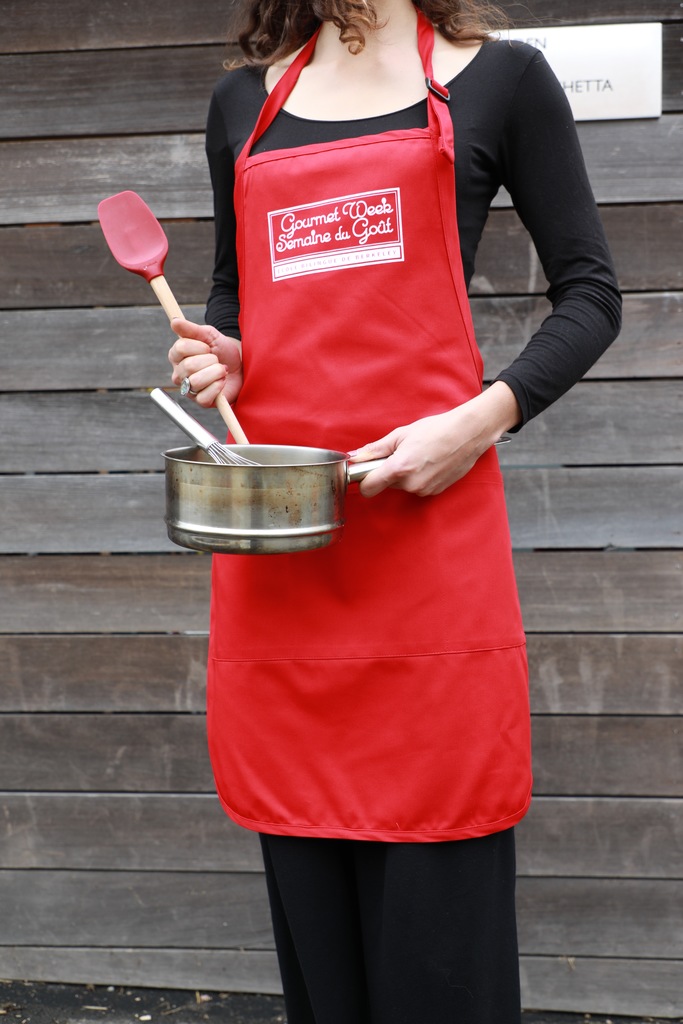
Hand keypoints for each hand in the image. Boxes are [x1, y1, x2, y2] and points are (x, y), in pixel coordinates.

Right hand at [168, 317, 242, 407]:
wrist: (240, 366)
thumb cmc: (222, 350)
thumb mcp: (209, 335)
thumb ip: (191, 329)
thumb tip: (174, 322)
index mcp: (177, 356)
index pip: (180, 348)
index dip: (199, 346)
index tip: (208, 347)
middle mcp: (179, 373)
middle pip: (189, 366)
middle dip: (210, 360)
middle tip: (217, 360)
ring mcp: (189, 389)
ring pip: (196, 381)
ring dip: (215, 373)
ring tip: (221, 370)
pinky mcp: (201, 401)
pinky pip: (204, 396)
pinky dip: (218, 387)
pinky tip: (222, 382)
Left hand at [349, 382, 520, 497]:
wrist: (468, 434)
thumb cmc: (436, 430)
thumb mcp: (401, 434)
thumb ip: (376, 449)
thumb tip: (356, 456)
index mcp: (399, 468)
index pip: (368, 488)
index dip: (363, 480)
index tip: (366, 471)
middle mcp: (411, 484)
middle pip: (386, 485)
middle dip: (387, 472)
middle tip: (400, 454)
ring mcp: (424, 490)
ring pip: (402, 486)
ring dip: (403, 475)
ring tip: (417, 456)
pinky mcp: (434, 492)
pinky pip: (416, 487)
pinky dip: (417, 477)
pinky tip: (428, 462)